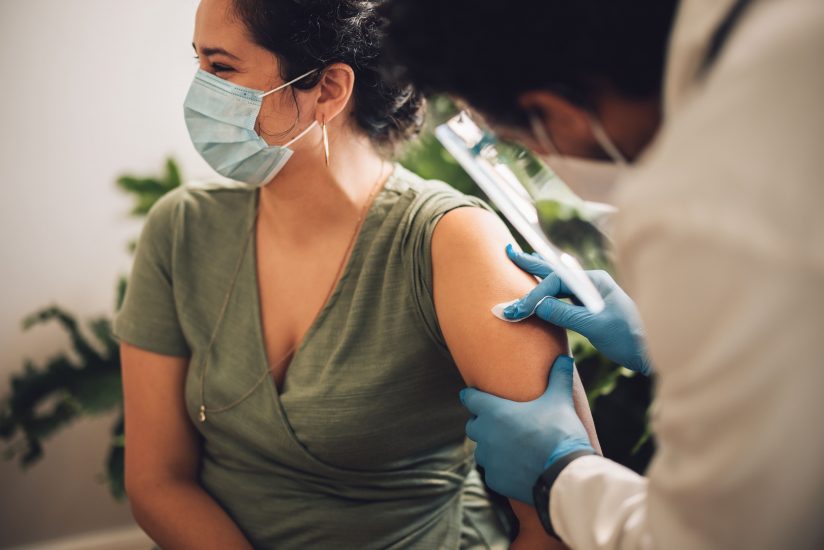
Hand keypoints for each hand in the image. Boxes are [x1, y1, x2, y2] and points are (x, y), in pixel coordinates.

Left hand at [461, 355, 593, 503]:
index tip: (470, 394)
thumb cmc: (559, 432)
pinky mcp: (495, 480)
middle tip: (497, 421)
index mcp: (494, 412)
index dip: (471, 395)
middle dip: (482, 422)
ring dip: (490, 447)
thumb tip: (565, 358)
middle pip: (473, 425)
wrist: (564, 473)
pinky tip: (515, 467)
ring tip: (507, 446)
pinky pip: (492, 471)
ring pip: (481, 450)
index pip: (470, 398)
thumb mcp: (560, 400)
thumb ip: (559, 377)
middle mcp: (485, 434)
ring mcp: (489, 459)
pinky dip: (501, 469)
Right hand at [503, 244, 652, 375]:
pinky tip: (541, 289)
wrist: (651, 354)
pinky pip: (563, 297)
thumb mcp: (595, 326)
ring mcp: (591, 297)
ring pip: (558, 283)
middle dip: (531, 263)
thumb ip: (565, 314)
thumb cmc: (629, 338)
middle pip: (555, 271)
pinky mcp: (590, 311)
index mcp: (595, 282)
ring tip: (522, 261)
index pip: (556, 282)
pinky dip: (547, 293)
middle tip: (508, 251)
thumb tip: (537, 305)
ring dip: (538, 275)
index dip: (534, 294)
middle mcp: (592, 285)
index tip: (517, 310)